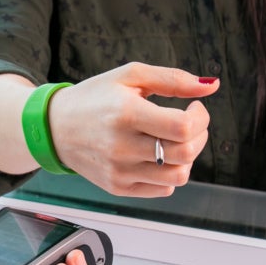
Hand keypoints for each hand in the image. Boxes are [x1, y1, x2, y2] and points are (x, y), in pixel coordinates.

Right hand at [49, 63, 218, 197]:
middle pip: (186, 153)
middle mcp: (121, 146)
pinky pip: (164, 189)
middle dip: (200, 135)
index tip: (194, 107)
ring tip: (175, 140)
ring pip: (179, 176)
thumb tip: (210, 85)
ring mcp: (120, 171)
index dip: (200, 118)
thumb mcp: (129, 76)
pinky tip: (158, 154)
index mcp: (125, 113)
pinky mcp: (118, 187)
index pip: (182, 127)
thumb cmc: (94, 97)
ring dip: (189, 157)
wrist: (55, 127)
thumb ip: (172, 79)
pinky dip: (170, 172)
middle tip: (190, 122)